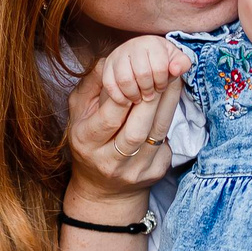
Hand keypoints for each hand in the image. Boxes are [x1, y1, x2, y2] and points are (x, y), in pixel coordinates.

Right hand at [66, 60, 181, 213]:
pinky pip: (166, 145)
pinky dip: (170, 122)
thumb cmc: (89, 141)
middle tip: (162, 72)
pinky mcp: (154, 174)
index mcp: (86, 142)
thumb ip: (91, 85)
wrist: (103, 190)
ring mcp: (134, 171)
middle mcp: (109, 161)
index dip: (124, 96)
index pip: (108, 118)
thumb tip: (109, 60)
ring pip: (155, 135)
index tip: (135, 75)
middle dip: (151, 98)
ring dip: (167, 105)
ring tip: (173, 81)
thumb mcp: (79, 112)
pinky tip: (172, 104)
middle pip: (136, 129)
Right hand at [97, 35, 184, 104]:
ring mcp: (117, 55)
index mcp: (152, 43)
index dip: (162, 82)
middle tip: (150, 95)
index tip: (161, 87)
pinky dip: (119, 97)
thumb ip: (182, 64)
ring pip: (124, 80)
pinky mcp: (106, 66)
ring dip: (134, 94)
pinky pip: (109, 85)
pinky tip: (127, 100)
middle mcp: (132, 45)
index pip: (160, 67)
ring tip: (139, 98)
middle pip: (142, 74)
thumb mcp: (176, 59)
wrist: (141, 53)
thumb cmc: (160, 59)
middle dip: (148, 89)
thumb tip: (175, 70)